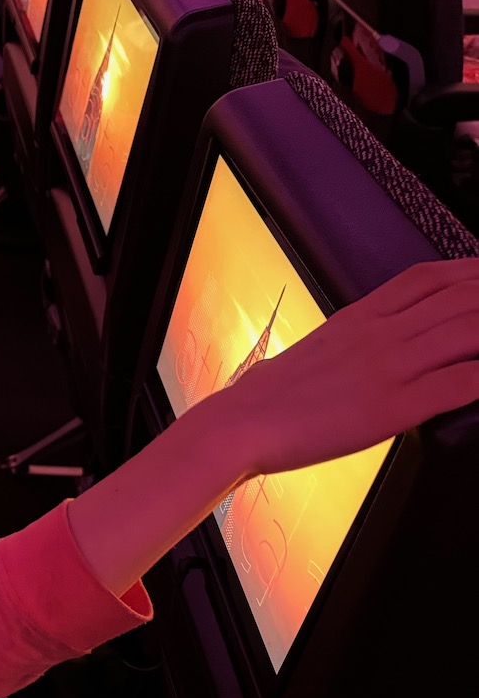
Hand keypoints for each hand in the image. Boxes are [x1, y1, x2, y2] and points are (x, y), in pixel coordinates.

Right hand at [222, 258, 478, 478]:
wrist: (241, 424)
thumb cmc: (270, 396)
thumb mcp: (316, 347)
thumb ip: (354, 336)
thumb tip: (375, 340)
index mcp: (359, 318)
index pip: (428, 278)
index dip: (471, 273)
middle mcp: (379, 334)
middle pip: (461, 298)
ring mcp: (388, 369)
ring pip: (470, 331)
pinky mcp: (393, 407)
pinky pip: (460, 383)